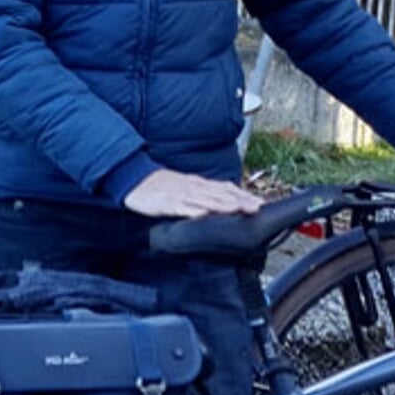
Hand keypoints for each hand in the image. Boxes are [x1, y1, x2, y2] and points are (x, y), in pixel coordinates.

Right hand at [123, 169, 263, 218]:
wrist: (135, 180)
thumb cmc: (160, 186)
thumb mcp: (184, 188)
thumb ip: (202, 195)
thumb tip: (221, 204)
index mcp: (198, 184)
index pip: (225, 188)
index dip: (243, 195)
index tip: (260, 203)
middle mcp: (194, 187)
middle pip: (220, 193)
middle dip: (240, 199)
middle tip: (258, 207)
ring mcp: (181, 194)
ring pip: (206, 199)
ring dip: (223, 203)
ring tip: (239, 208)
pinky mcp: (168, 203)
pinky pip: (183, 207)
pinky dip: (195, 210)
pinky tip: (205, 214)